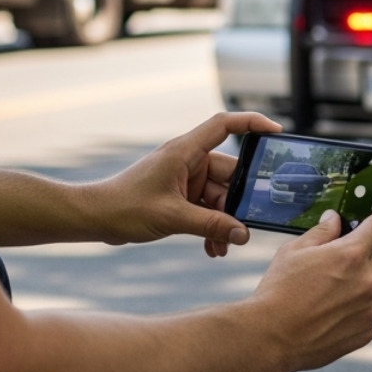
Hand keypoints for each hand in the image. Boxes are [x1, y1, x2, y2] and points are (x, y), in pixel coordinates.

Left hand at [85, 111, 282, 256]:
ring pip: (221, 198)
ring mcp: (186, 180)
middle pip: (230, 175)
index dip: (253, 123)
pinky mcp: (181, 197)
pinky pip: (208, 209)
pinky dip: (212, 227)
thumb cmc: (124, 208)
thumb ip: (211, 226)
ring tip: (223, 246)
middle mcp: (188, 162)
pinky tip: (213, 248)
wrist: (94, 219)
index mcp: (185, 152)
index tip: (276, 132)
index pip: (225, 126)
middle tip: (247, 226)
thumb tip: (243, 235)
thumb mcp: (172, 217)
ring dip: (224, 222)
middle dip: (239, 204)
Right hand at [251, 204, 371, 370]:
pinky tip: (329, 314)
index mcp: (351, 255)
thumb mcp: (293, 251)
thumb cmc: (278, 292)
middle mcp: (368, 280)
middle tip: (351, 253)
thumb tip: (335, 220)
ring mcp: (370, 308)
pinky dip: (356, 308)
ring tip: (328, 292)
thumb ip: (321, 233)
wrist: (270, 339)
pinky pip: (369, 311)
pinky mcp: (367, 330)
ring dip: (362, 281)